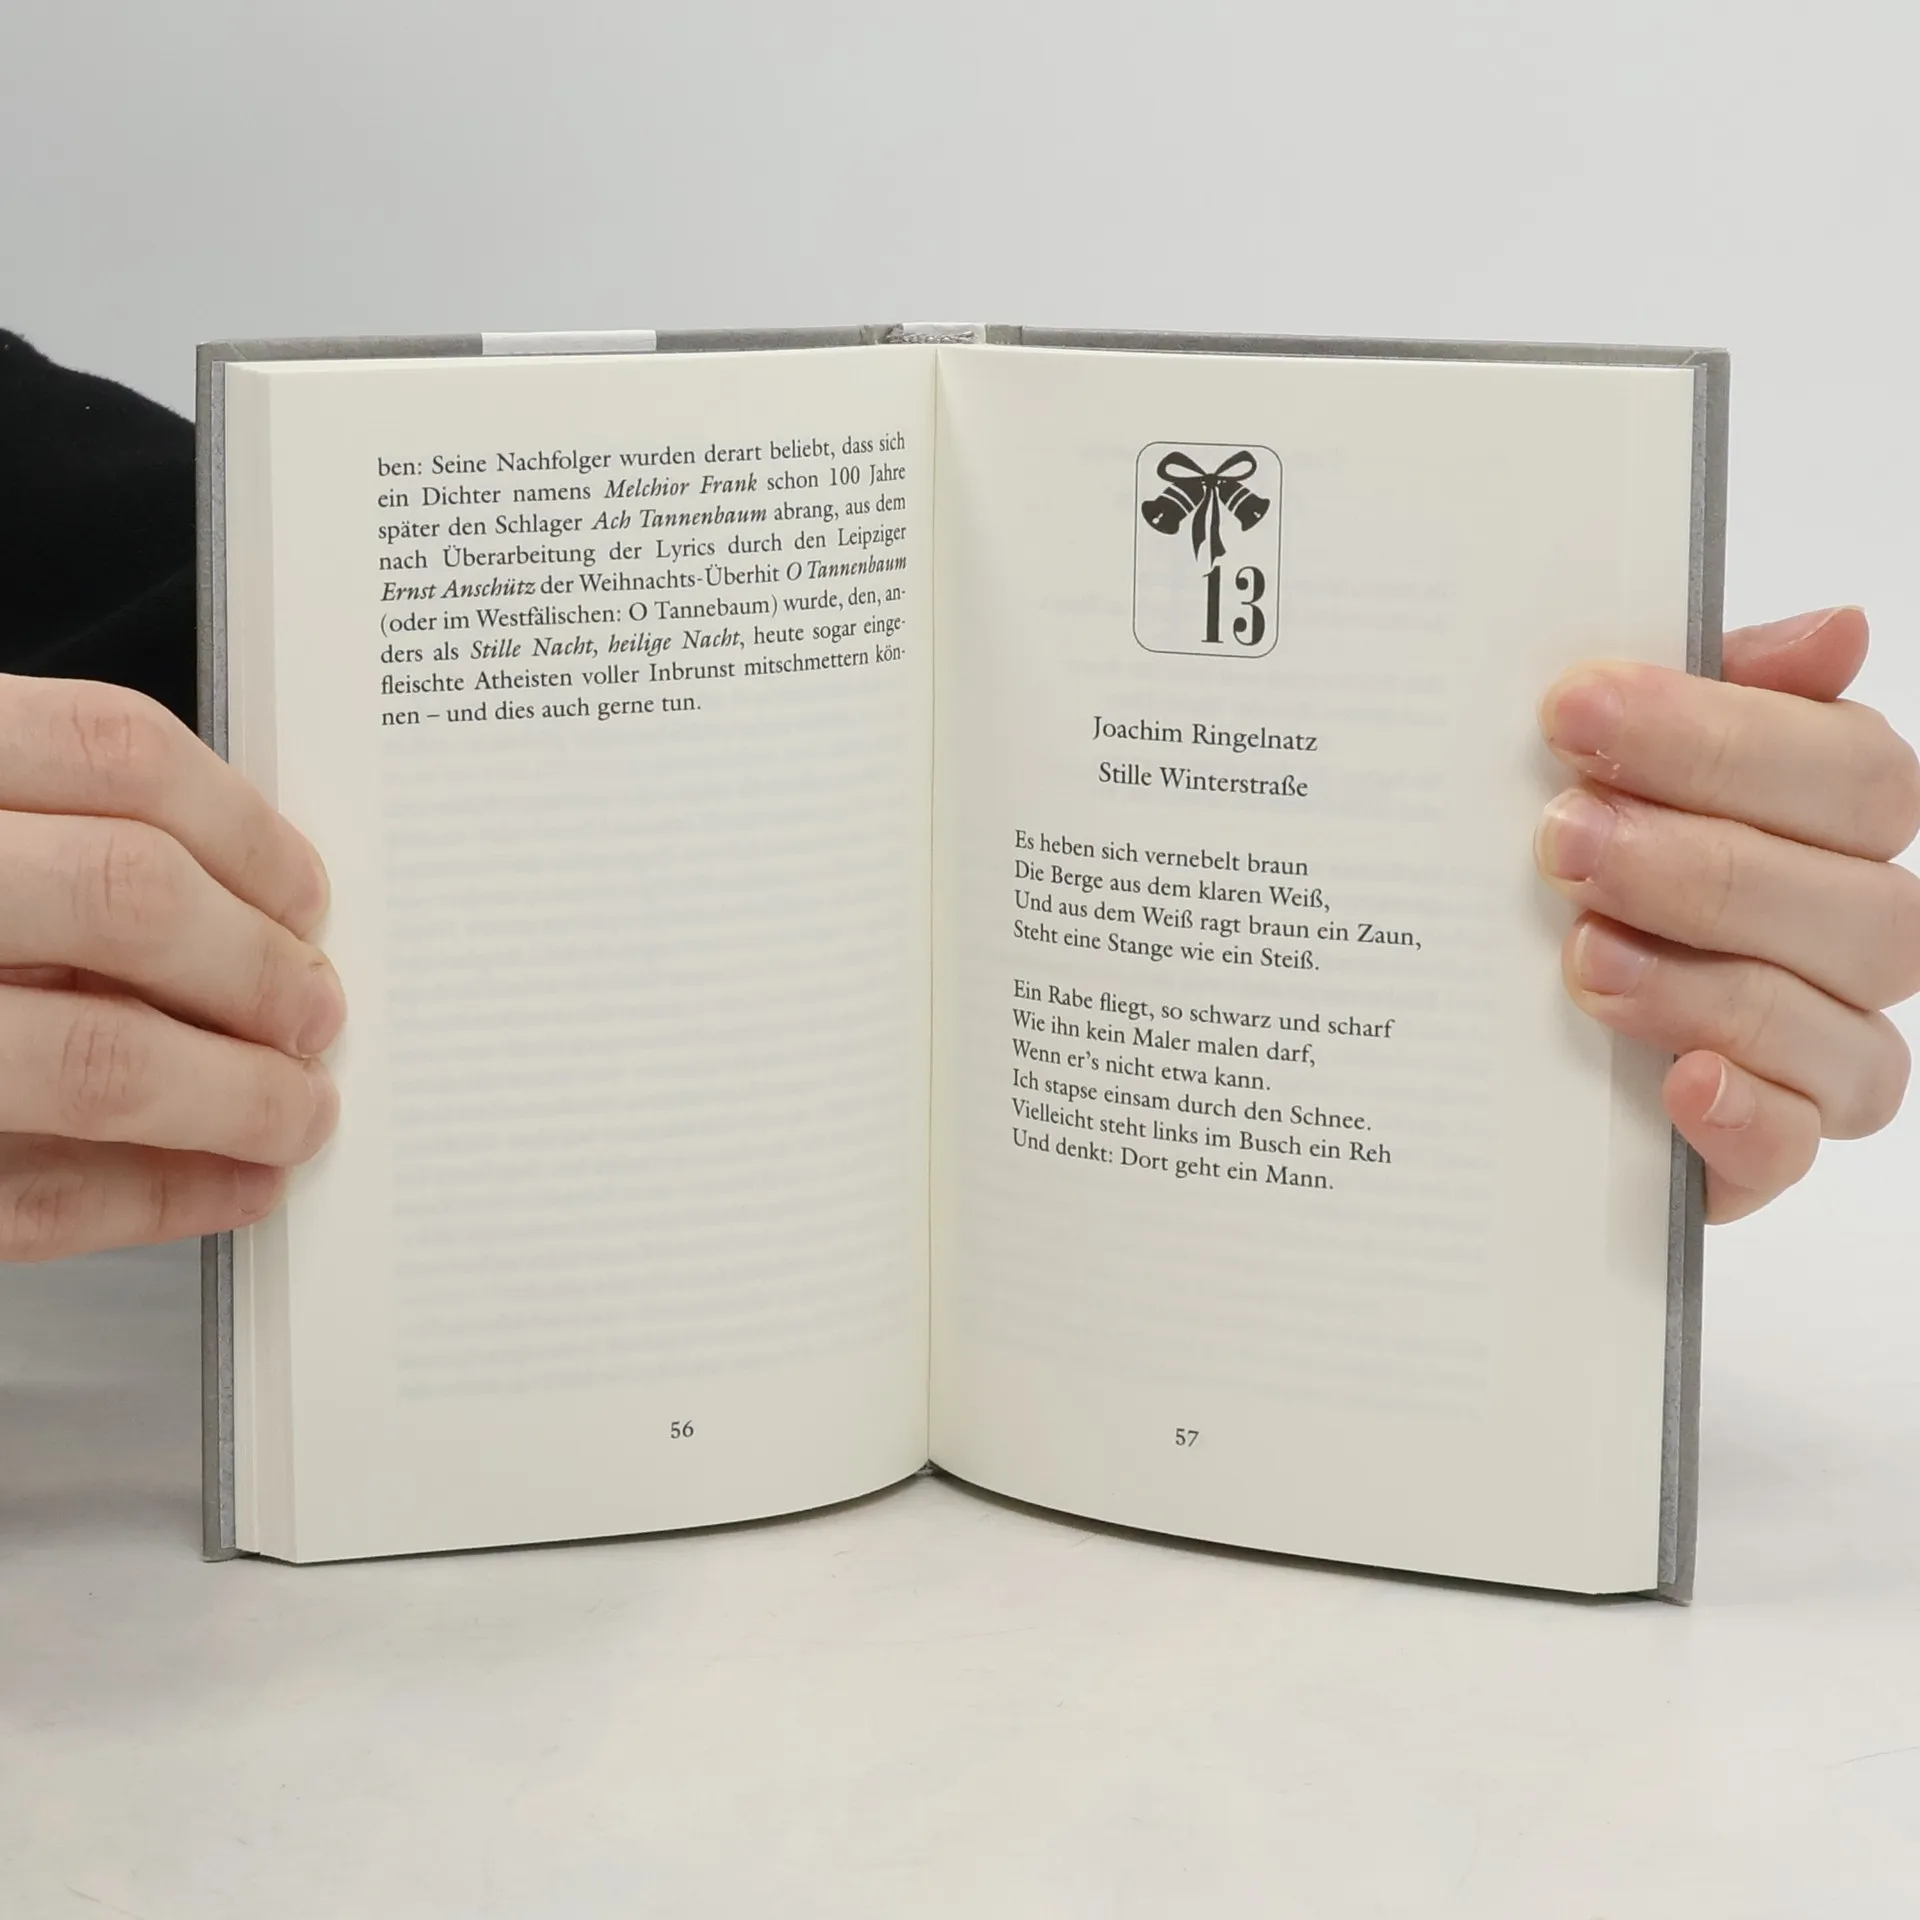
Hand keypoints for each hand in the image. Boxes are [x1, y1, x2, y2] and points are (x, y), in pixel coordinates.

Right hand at [0, 676, 343, 1259]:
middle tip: (321, 1013)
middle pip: (124, 897)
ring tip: (298, 1115)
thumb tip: (247, 904)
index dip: (247, 831)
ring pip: (90, 1061)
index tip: (311, 896)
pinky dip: (152, 1198)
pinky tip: (228, 1189)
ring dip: (232, 1098)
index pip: (113, 752)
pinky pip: (25, 1197)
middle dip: (259, 969)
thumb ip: (35, 831)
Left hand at [1536, 608, 1919, 1222]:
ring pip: (1834, 1022)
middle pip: (1857, 899)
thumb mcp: (1607, 765)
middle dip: (1700, 863)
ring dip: (1703, 984)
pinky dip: (1744, 1114)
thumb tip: (1837, 631)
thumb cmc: (1566, 863)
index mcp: (1828, 823)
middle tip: (1561, 839)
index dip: (1720, 737)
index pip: (1851, 771)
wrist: (1491, 1027)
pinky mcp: (1760, 1146)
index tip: (1571, 711)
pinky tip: (1680, 1085)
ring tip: (1579, 955)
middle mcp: (1847, 935)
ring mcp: (1816, 1048)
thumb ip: (1710, 692)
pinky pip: (1794, 1145)